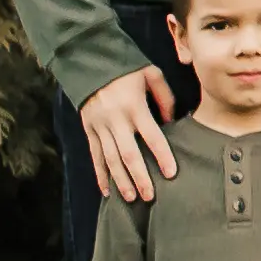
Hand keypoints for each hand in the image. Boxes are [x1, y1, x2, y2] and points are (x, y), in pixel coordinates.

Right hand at [76, 64, 181, 205]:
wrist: (89, 61)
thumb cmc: (127, 68)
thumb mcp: (151, 74)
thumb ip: (165, 97)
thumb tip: (172, 121)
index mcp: (134, 106)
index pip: (152, 136)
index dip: (162, 156)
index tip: (171, 174)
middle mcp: (115, 119)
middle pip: (129, 154)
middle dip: (139, 177)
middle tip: (149, 196)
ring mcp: (99, 126)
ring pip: (110, 159)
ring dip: (120, 180)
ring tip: (131, 198)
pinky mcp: (88, 129)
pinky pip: (95, 156)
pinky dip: (100, 174)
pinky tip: (106, 190)